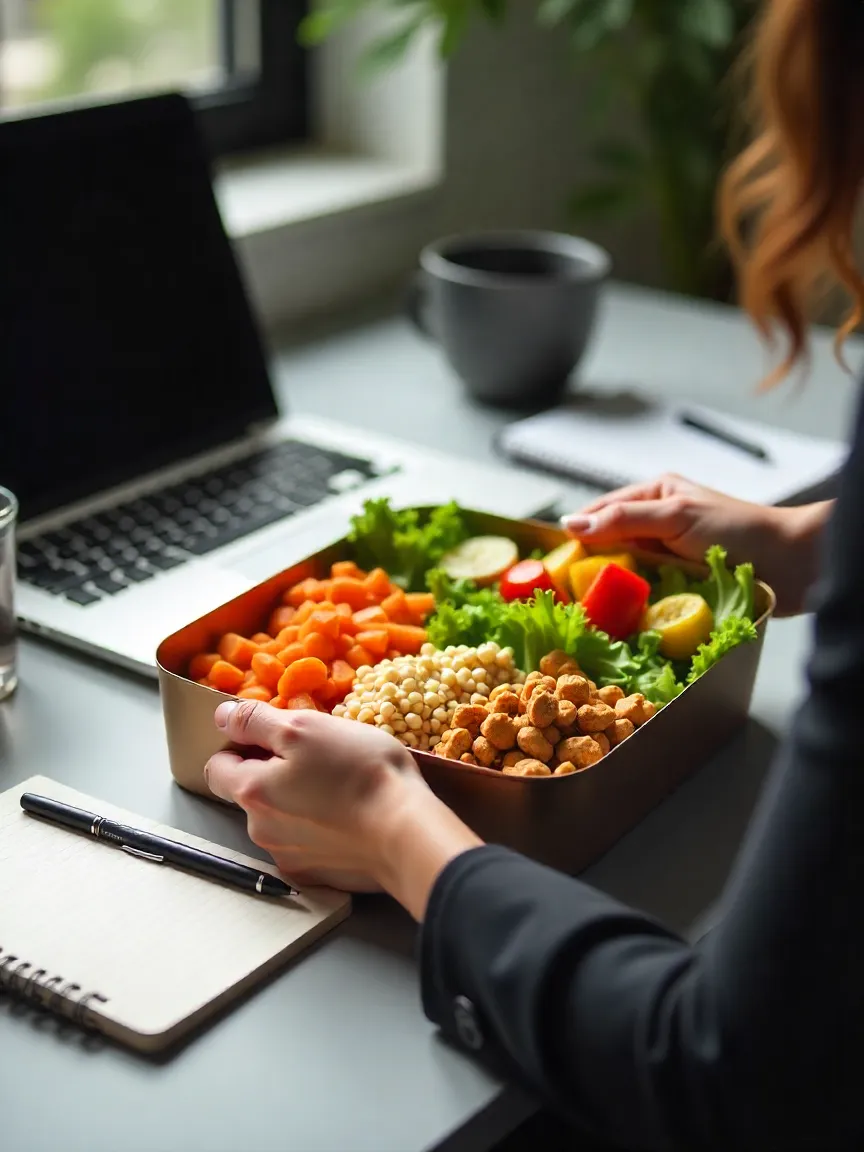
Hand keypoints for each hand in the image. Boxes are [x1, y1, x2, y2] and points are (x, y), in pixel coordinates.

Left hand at [204, 701, 479, 911]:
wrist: (406, 833)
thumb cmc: (359, 772)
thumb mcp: (307, 728)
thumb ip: (257, 722)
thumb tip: (222, 717)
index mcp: (252, 791)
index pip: (217, 767)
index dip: (240, 746)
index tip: (274, 737)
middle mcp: (260, 830)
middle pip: (250, 794)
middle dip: (273, 774)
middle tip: (317, 757)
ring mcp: (287, 857)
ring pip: (279, 820)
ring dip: (296, 801)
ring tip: (337, 786)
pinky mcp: (315, 876)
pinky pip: (304, 844)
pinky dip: (317, 829)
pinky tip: (346, 817)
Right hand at [562, 473, 830, 615]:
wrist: (792, 564)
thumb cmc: (739, 532)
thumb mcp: (676, 517)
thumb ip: (623, 519)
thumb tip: (570, 525)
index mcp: (654, 494)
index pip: (598, 512)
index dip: (574, 535)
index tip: (550, 561)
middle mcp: (657, 521)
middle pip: (608, 543)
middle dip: (590, 565)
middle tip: (564, 593)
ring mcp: (667, 553)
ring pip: (625, 570)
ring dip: (612, 587)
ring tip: (587, 608)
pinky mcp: (679, 582)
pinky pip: (645, 591)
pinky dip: (633, 601)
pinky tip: (619, 614)